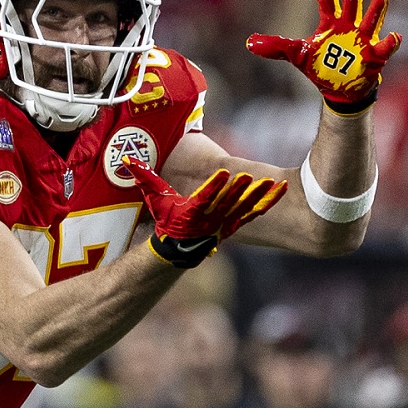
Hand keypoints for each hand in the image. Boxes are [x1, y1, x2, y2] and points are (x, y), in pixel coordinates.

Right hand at [120, 156, 287, 267]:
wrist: (180, 248)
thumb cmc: (168, 220)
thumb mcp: (155, 200)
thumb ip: (144, 178)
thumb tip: (127, 159)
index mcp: (193, 211)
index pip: (205, 197)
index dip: (216, 186)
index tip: (226, 173)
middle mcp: (211, 218)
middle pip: (228, 202)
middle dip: (239, 190)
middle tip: (251, 177)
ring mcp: (225, 222)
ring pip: (245, 207)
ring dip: (258, 195)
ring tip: (273, 182)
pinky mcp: (235, 224)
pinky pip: (255, 212)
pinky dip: (268, 201)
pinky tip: (281, 189)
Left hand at [246, 0, 401, 112]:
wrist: (339, 89)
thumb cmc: (321, 68)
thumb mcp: (297, 56)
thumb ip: (276, 47)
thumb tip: (249, 43)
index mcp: (331, 24)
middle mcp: (349, 26)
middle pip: (350, 4)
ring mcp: (364, 39)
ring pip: (371, 21)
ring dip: (376, 11)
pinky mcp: (375, 56)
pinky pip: (385, 48)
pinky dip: (390, 42)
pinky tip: (394, 36)